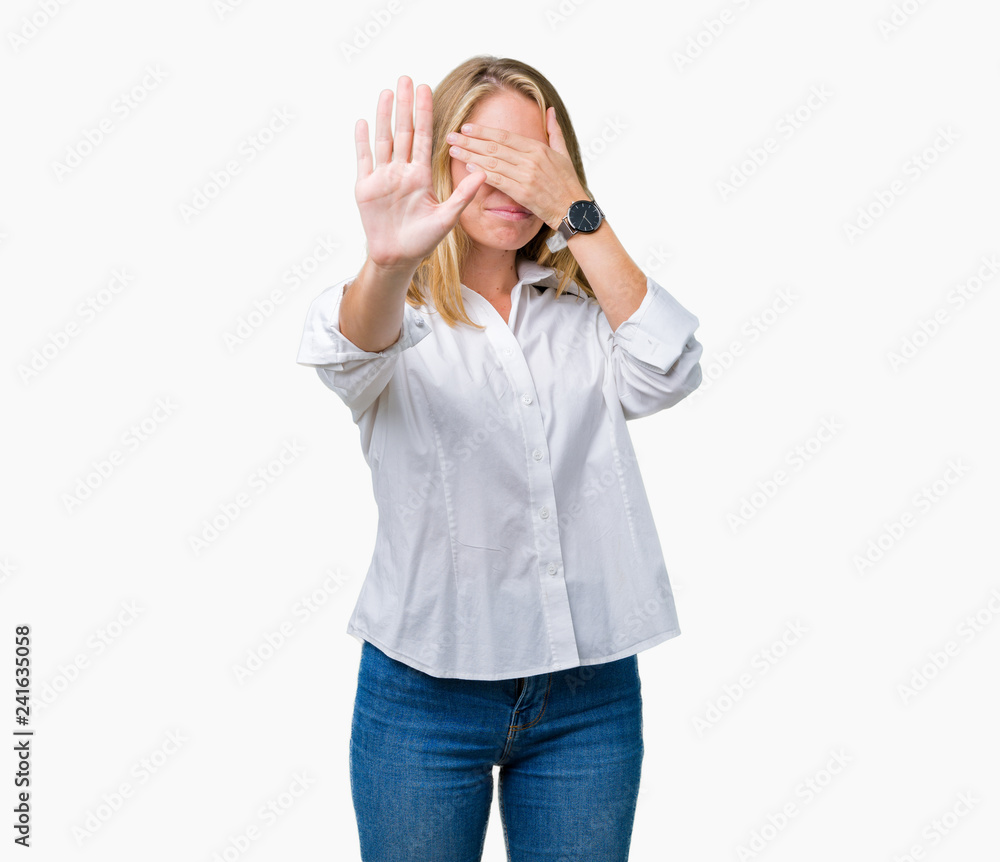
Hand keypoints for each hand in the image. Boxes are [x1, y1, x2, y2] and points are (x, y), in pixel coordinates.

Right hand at [355, 76, 486, 269]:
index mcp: (421, 175)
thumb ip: (464, 194)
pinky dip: (362, 141)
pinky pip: (364, 159)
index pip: (423, 137)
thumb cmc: (423, 240)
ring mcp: (382, 177)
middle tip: (406, 78)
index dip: (424, 113)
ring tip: (386, 91)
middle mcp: (402, 171)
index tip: (426, 89)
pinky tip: (364, 121)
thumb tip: (484, 171)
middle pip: (403, 131)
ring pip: (384, 139)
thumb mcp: (448, 217)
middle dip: (404, 105)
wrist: (398, 258)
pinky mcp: (365, 187)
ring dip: (384, 115)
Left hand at [444, 106, 588, 230]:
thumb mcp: (564, 153)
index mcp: (538, 148)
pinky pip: (499, 180)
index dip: (484, 131)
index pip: (505, 136)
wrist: (574, 209)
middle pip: (494, 147)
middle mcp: (531, 160)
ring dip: (471, 155)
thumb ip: (554, 131)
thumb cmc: (568, 183)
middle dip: (470, 141)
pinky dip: (483, 173)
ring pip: (493, 162)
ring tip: (454, 150)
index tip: (466, 127)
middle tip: (451, 136)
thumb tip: (550, 110)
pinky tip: (469, 167)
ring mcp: (526, 176)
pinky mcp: (523, 193)